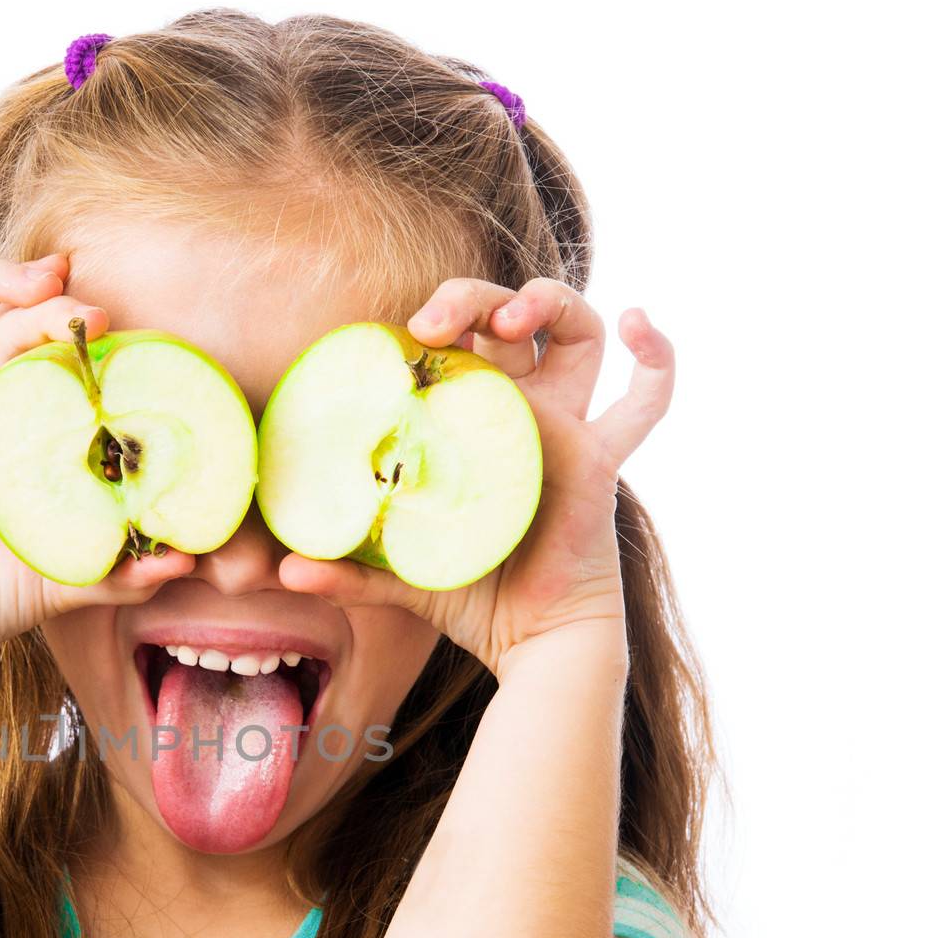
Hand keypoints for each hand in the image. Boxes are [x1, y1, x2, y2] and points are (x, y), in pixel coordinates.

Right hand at [0, 245, 194, 685]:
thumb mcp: (71, 574)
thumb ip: (129, 568)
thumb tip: (191, 560)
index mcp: (16, 428)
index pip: (50, 357)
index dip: (81, 333)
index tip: (124, 329)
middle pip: (5, 323)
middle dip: (49, 305)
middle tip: (92, 314)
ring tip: (40, 279)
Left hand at [279, 276, 672, 680]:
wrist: (530, 640)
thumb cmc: (468, 596)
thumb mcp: (396, 575)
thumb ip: (345, 572)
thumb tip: (281, 572)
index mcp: (469, 420)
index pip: (453, 343)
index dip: (429, 322)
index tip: (391, 335)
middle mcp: (519, 410)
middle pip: (509, 319)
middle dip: (473, 297)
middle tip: (432, 322)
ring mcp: (566, 425)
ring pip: (576, 332)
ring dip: (548, 300)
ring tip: (510, 316)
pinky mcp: (601, 455)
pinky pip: (648, 399)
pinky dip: (656, 354)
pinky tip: (637, 317)